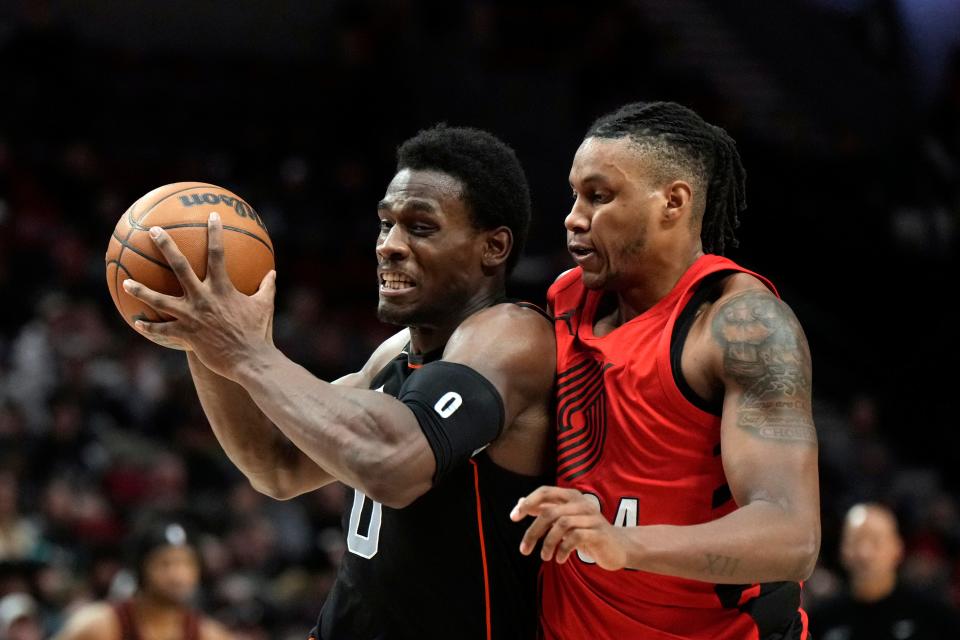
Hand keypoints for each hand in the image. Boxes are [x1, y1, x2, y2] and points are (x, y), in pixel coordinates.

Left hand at [122, 212, 276, 379]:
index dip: (215, 232)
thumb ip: (267, 287)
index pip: (218, 253)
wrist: (249, 359)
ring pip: (160, 299)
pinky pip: (163, 329)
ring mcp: (192, 316)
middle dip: (166, 246)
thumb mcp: (265, 306)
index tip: (211, 216)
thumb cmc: (258, 332)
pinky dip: (150, 326)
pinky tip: (138, 321)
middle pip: (179, 266)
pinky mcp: (186, 334)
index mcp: (222, 288)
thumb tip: (272, 273)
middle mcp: (203, 298)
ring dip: (141, 290)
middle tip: (153, 231)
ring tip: (126, 282)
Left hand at [510, 486, 629, 569]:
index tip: (514, 517)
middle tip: (524, 549)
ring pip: (561, 525)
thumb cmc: (587, 532)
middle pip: (549, 511)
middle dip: (533, 532)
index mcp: (571, 496)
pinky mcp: (599, 533)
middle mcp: (581, 503)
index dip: (528, 502)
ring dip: (548, 543)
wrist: (618, 546)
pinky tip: (559, 559)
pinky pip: (575, 538)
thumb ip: (545, 510)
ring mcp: (592, 517)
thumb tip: (520, 503)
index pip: (544, 491)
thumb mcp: (565, 520)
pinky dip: (563, 550)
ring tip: (545, 557)